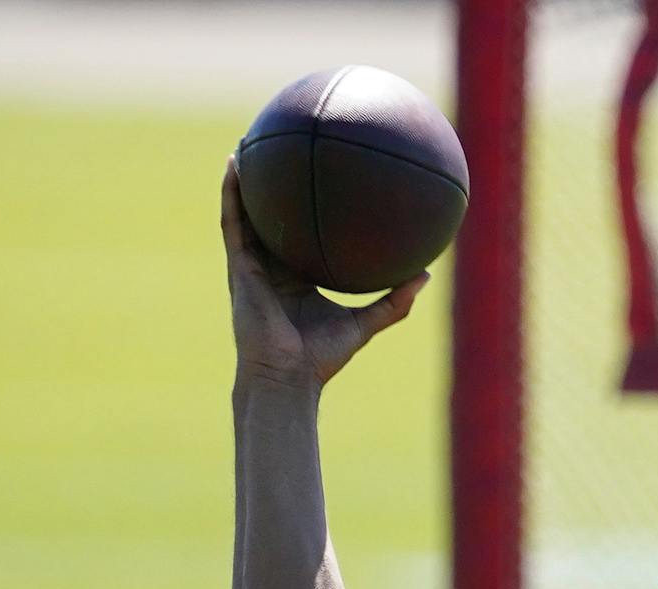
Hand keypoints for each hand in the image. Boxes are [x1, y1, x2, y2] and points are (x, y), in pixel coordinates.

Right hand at [221, 156, 428, 391]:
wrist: (287, 376)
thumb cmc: (321, 357)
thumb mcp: (365, 323)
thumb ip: (394, 300)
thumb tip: (426, 273)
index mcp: (297, 279)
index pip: (301, 239)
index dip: (306, 213)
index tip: (321, 185)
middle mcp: (272, 268)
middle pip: (272, 220)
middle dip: (274, 189)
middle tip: (285, 152)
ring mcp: (251, 265)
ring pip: (245, 213)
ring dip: (244, 180)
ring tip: (249, 143)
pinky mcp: (238, 266)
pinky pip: (233, 222)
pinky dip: (231, 193)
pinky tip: (234, 164)